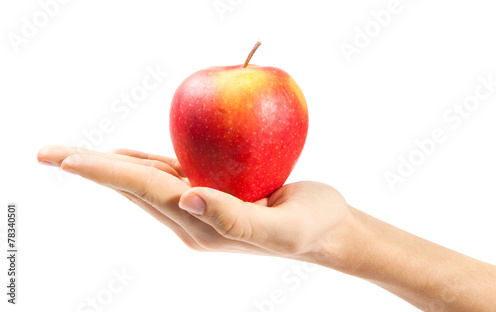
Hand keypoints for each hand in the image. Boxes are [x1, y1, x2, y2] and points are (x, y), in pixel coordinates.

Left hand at [37, 146, 352, 261]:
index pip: (147, 192)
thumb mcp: (284, 230)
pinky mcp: (213, 196)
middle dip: (94, 170)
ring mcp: (201, 209)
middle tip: (50, 153)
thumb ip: (237, 221)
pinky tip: (129, 158)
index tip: (66, 160)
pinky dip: (144, 165)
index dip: (108, 173)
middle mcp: (193, 219)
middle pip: (134, 188)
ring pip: (146, 184)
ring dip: (113, 168)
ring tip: (78, 157)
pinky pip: (169, 177)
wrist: (329, 230)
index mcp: (203, 227)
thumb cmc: (314, 227)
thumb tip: (187, 196)